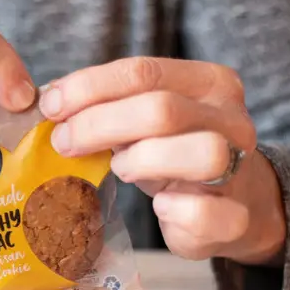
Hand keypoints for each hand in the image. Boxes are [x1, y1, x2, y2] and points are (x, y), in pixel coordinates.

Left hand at [37, 57, 285, 266]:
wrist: (233, 203)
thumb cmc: (171, 154)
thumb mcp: (141, 121)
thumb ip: (106, 105)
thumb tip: (49, 98)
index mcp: (208, 83)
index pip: (142, 72)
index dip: (88, 88)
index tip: (50, 106)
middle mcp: (230, 119)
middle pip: (162, 110)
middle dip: (99, 125)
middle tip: (64, 143)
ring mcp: (240, 167)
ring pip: (201, 153)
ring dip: (144, 161)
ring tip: (119, 169)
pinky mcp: (235, 217)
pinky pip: (206, 212)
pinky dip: (174, 211)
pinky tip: (158, 207)